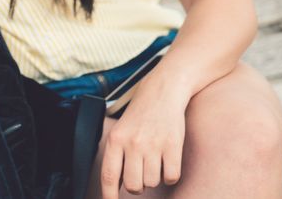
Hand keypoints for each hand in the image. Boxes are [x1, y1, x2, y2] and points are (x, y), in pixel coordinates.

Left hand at [101, 80, 189, 197]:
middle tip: (141, 173)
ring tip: (155, 160)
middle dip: (137, 186)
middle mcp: (133, 143)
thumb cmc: (141, 114)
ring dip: (154, 178)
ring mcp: (153, 145)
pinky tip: (167, 162)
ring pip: (152, 182)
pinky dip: (170, 175)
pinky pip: (171, 177)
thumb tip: (116, 185)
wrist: (163, 92)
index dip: (109, 195)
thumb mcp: (121, 130)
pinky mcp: (173, 146)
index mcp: (116, 140)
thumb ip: (117, 155)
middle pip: (134, 186)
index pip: (109, 176)